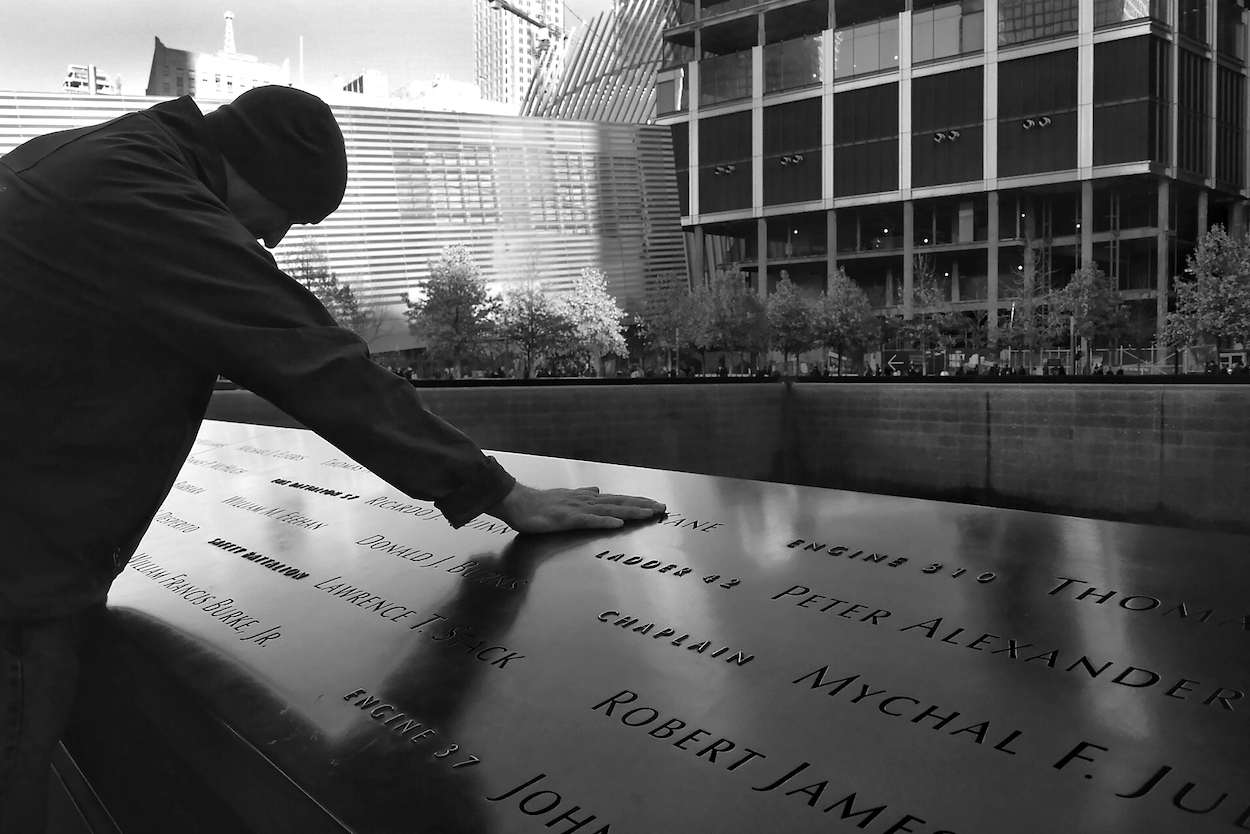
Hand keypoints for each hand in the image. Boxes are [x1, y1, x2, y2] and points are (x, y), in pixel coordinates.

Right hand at [486, 483, 665, 533]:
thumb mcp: (565, 498)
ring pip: (609, 510)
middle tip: (663, 508)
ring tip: (649, 513)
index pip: (617, 500)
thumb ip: (583, 495)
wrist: (517, 502)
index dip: (637, 502)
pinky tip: (617, 524)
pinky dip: (604, 522)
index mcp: (587, 499)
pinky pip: (588, 521)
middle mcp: (586, 502)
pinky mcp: (566, 519)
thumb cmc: (540, 503)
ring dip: (630, 511)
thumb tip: (597, 490)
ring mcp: (577, 510)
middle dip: (642, 505)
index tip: (655, 504)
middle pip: (619, 503)